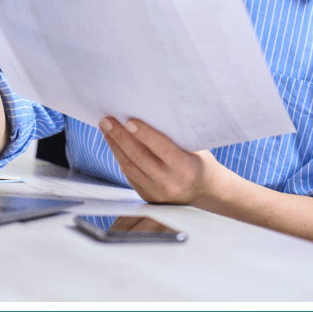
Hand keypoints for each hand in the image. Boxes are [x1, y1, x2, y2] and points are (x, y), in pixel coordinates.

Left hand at [98, 117, 222, 206]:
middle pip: (139, 157)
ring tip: (106, 129)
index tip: (128, 121)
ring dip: (115, 146)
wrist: (205, 192)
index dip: (144, 134)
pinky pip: (129, 175)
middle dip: (120, 137)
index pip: (161, 148)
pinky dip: (120, 157)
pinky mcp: (148, 197)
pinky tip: (114, 144)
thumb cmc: (200, 163)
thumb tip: (149, 114)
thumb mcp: (195, 148)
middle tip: (107, 121)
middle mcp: (170, 183)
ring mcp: (158, 193)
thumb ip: (175, 137)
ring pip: (130, 166)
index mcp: (186, 169)